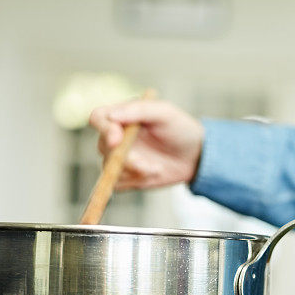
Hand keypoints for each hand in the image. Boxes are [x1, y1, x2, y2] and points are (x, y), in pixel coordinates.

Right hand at [88, 100, 203, 188]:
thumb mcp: (165, 112)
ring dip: (134, 171)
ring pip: (109, 168)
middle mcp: (116, 137)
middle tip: (147, 164)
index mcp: (122, 116)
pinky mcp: (126, 177)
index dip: (104, 129)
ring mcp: (119, 158)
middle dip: (125, 157)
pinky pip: (117, 184)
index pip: (98, 118)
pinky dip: (134, 182)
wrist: (196, 156)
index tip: (118, 139)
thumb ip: (139, 110)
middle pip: (103, 146)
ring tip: (156, 168)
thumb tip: (111, 116)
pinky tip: (152, 174)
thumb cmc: (181, 129)